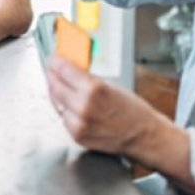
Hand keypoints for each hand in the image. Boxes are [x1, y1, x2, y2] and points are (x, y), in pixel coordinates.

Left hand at [46, 54, 161, 155]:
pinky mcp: (77, 135)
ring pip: (56, 102)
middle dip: (51, 74)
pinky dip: (63, 108)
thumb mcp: (111, 85)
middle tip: (51, 69)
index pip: (64, 69)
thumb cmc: (133, 111)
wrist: (143, 136)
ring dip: (55, 91)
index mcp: (93, 89)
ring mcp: (78, 123)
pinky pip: (63, 117)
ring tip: (58, 84)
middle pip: (55, 85)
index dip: (55, 61)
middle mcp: (83, 106)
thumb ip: (87, 78)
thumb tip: (69, 68)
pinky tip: (68, 103)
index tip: (53, 58)